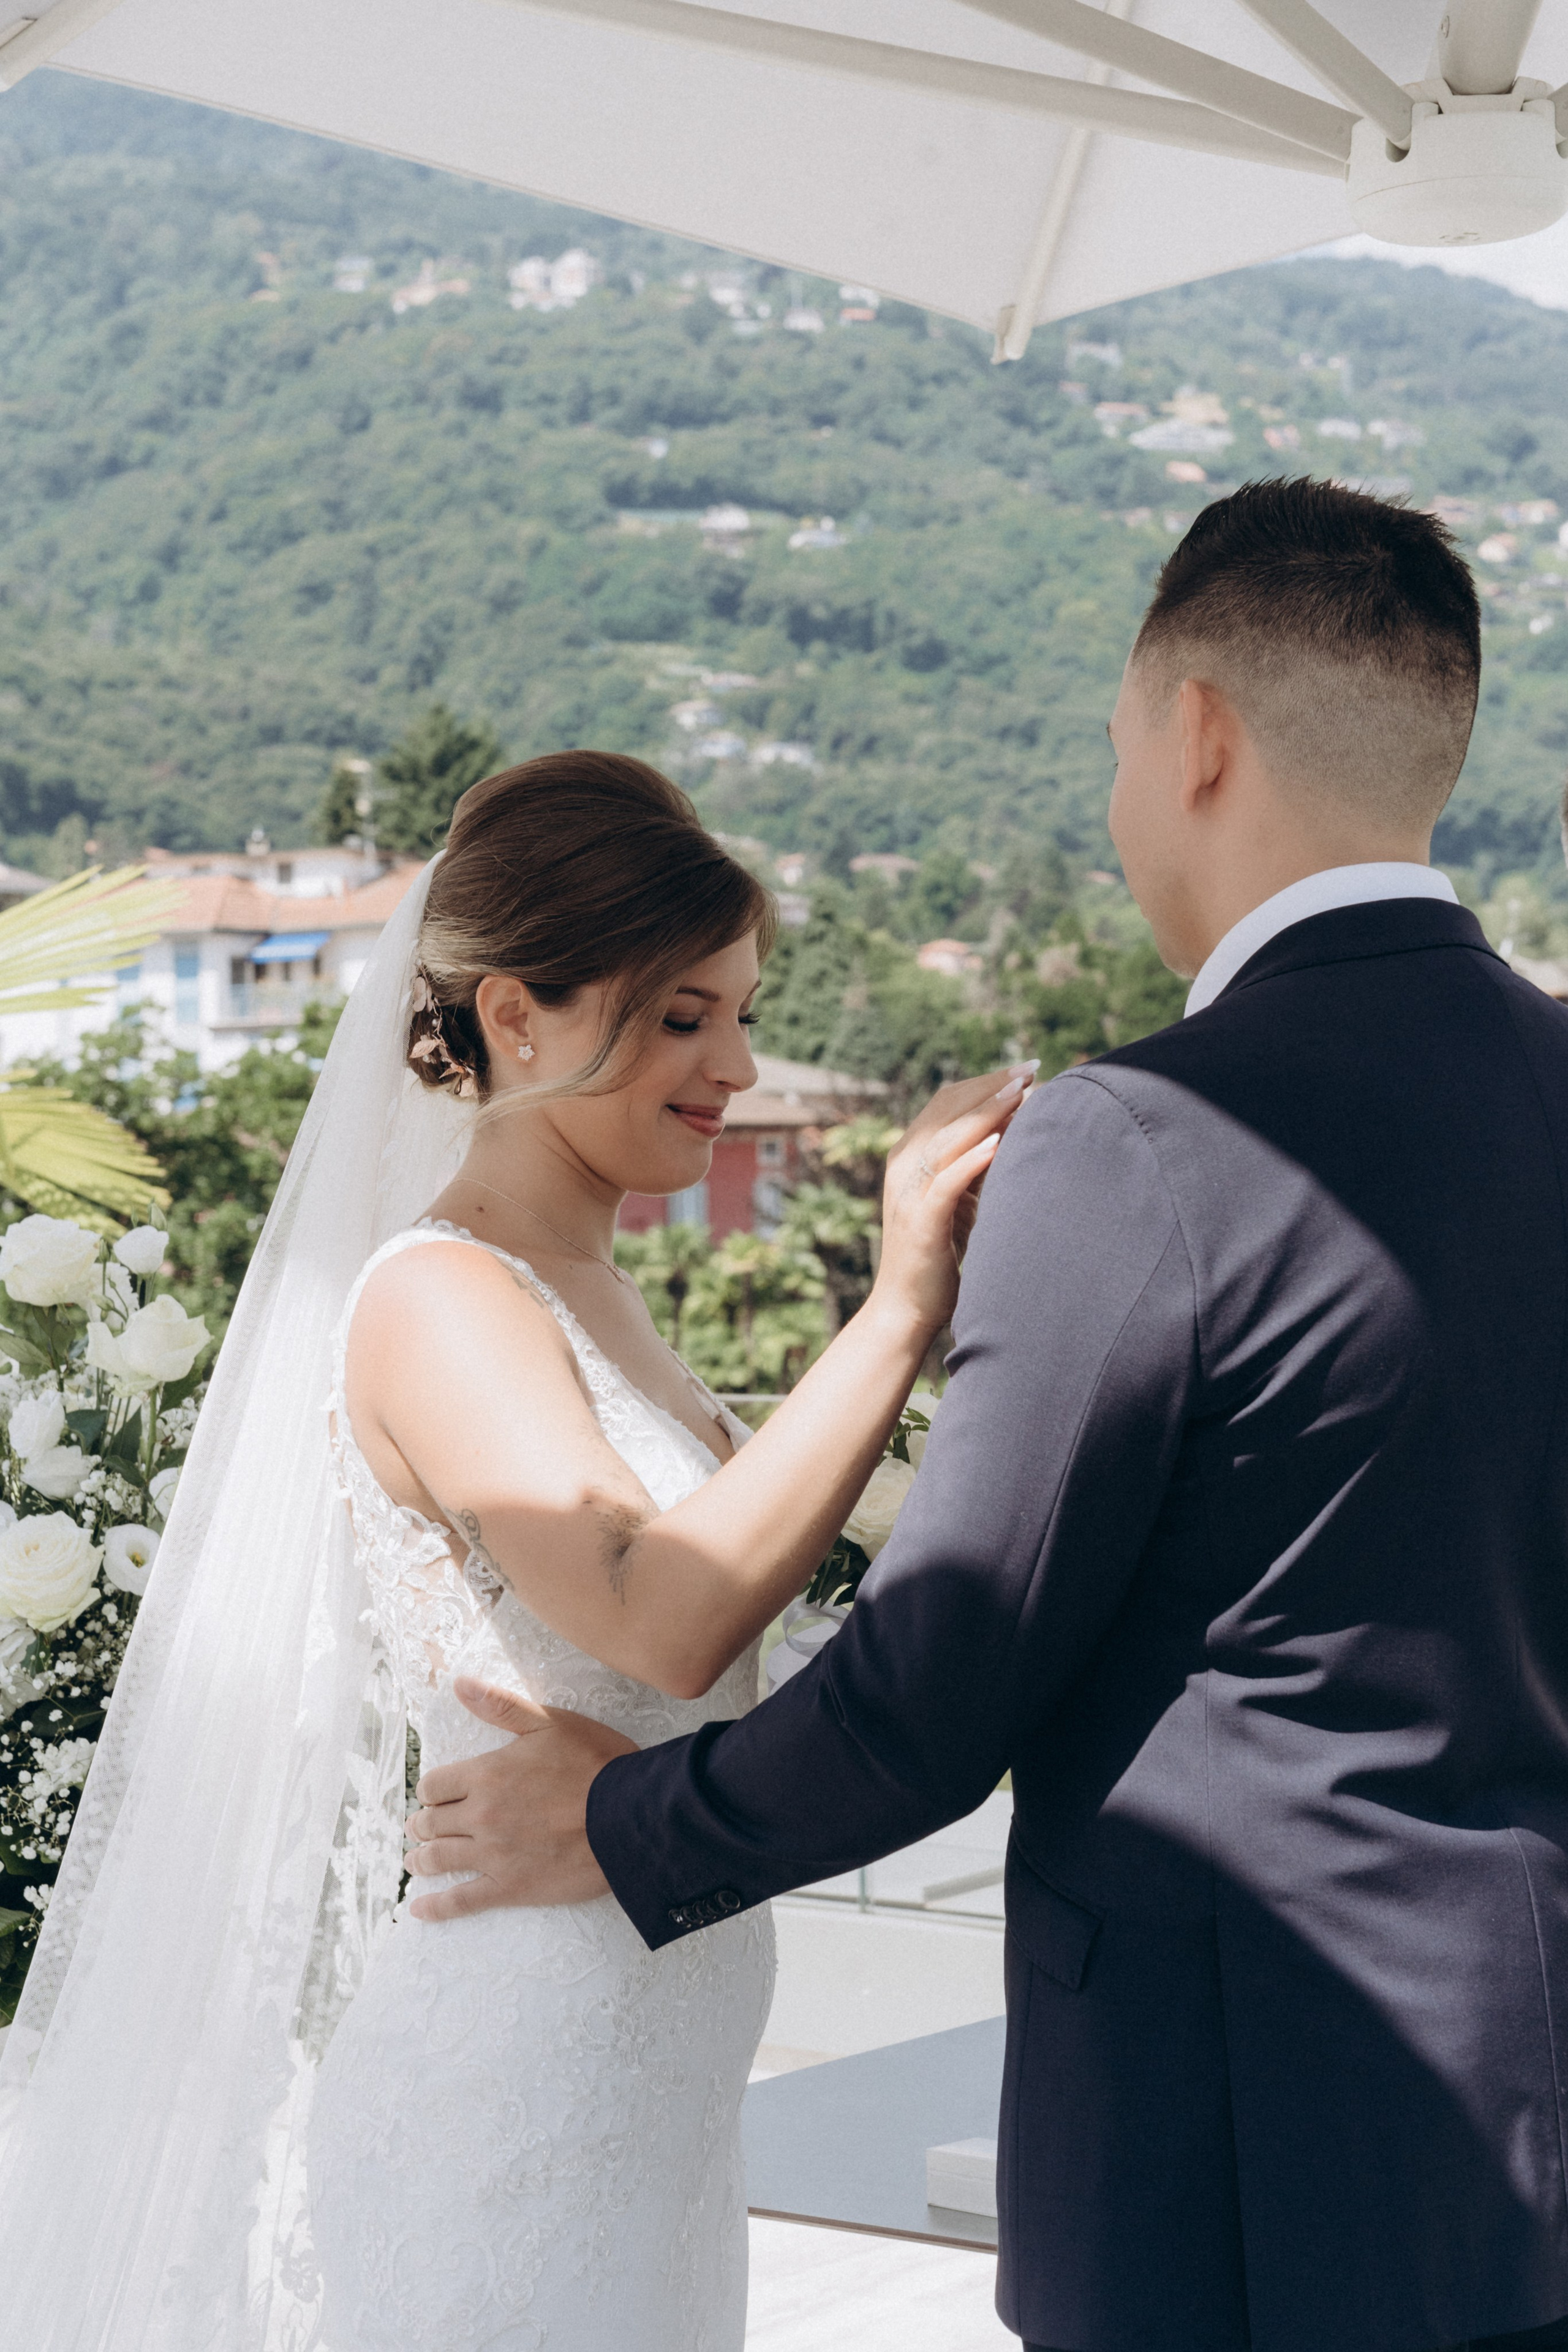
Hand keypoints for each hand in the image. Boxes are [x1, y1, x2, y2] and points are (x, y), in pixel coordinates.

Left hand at [404, 1677, 636, 1920]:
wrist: (630, 1817)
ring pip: (440, 1859)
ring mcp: (494, 1854)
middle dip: (421, 1823)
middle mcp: (482, 1815)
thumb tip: (459, 1683)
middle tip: (419, 1827)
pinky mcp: (511, 1887)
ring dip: (420, 1859)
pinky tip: (419, 1910)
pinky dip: (436, 1907)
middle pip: (431, 1822)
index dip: (431, 1789)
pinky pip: (462, 1901)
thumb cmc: (596, 1764)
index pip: (435, 1784)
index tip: (434, 1794)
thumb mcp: (550, 1722)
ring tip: (414, 1861)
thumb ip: (501, 1705)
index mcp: (487, 1775)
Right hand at [873, 1062, 1037, 1335]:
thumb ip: (974, 1168)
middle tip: (1031, 1068)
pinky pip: (945, 1182)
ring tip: (1021, 1091)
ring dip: (986, 1111)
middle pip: (947, 1109)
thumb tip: (1015, 1133)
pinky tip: (998, 1143)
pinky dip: (971, 1159)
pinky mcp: (920, 1220)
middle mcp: (904, 1166)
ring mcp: (909, 1192)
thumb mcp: (958, 1200)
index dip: (985, 1082)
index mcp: (910, 1156)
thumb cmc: (939, 1256)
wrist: (906, 1309)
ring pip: (947, 1137)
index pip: (947, 1102)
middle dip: (991, 1086)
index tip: (1026, 1070)